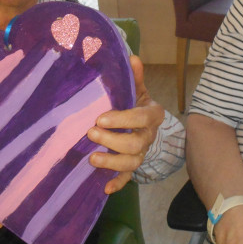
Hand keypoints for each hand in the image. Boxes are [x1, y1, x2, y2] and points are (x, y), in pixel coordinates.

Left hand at [88, 55, 163, 193]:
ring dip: (112, 162)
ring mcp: (141, 154)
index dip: (122, 119)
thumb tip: (132, 56)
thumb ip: (134, 76)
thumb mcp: (137, 89)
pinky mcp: (132, 167)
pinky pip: (127, 179)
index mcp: (151, 115)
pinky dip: (117, 184)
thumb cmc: (135, 104)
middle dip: (113, 140)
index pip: (141, 117)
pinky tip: (104, 188)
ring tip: (92, 159)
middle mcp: (148, 136)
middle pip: (135, 143)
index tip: (100, 118)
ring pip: (132, 163)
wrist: (144, 125)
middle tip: (91, 133)